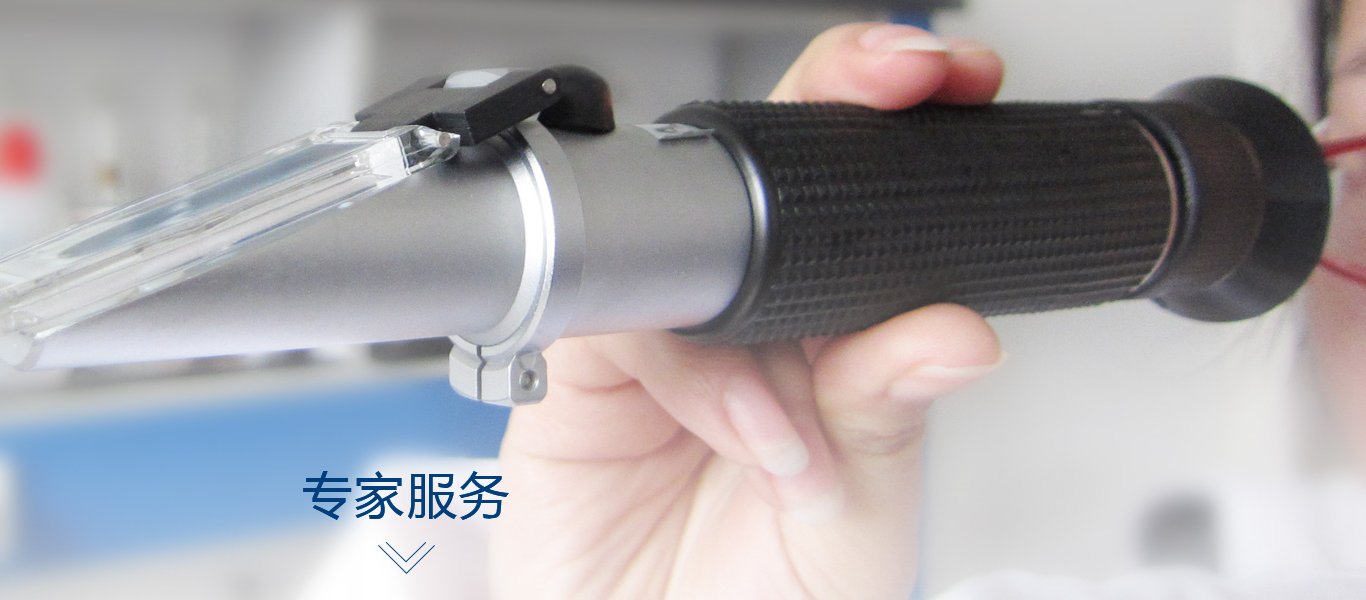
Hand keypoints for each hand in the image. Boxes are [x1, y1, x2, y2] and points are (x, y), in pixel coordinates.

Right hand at [491, 23, 1007, 599]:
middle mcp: (746, 330)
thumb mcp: (861, 521)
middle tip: (884, 93)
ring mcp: (661, 346)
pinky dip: (683, 371)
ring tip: (791, 444)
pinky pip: (613, 319)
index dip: (888, 123)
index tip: (938, 82)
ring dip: (750, 327)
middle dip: (825, 125)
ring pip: (684, 245)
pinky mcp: (580, 375)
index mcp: (830, 341)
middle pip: (762, 183)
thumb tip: (954, 329)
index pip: (856, 203)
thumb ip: (888, 416)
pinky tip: (731, 433)